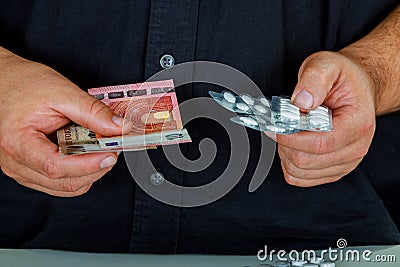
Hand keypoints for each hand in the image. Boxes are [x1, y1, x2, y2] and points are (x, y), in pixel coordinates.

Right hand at [0, 50, 128, 196]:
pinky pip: (61, 184)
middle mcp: (15, 162)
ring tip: (101, 149)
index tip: (110, 154)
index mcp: (17, 142)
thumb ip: (92, 112)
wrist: (4, 82)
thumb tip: (119, 128)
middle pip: (65, 182)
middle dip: (96, 168)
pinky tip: (87, 155)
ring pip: (66, 187)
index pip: (56, 167)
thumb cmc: (23, 84)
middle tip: (113, 147)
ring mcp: (22, 169)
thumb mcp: (61, 91)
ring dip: (90, 172)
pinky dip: (80, 172)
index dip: (88, 164)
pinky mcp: (30, 170)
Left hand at [267, 51, 375, 186]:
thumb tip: (303, 101)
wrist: (356, 87)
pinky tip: (291, 145)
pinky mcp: (333, 169)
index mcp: (357, 124)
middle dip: (285, 143)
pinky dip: (289, 164)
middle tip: (280, 125)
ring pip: (300, 172)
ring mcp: (345, 162)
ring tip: (288, 132)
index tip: (273, 127)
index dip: (290, 137)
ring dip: (285, 153)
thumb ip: (314, 79)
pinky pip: (301, 178)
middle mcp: (355, 147)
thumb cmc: (343, 79)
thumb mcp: (327, 65)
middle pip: (306, 161)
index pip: (319, 144)